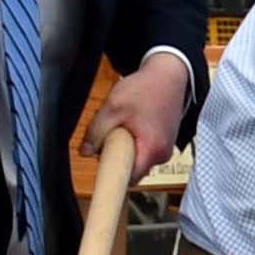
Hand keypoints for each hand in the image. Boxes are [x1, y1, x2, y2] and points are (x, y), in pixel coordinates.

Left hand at [86, 52, 187, 175]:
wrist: (168, 75)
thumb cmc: (147, 89)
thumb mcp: (113, 107)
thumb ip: (96, 131)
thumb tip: (85, 151)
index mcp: (152, 149)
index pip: (128, 178)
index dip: (111, 175)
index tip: (100, 172)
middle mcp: (162, 154)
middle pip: (132, 169)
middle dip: (115, 156)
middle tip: (107, 135)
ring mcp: (165, 148)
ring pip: (137, 158)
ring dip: (124, 147)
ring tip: (122, 124)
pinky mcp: (163, 141)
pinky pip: (143, 149)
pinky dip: (133, 140)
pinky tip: (130, 123)